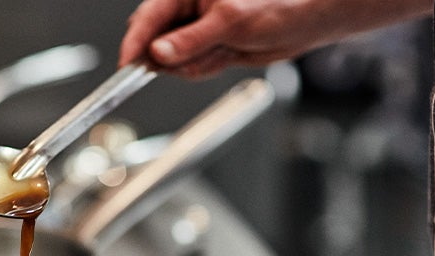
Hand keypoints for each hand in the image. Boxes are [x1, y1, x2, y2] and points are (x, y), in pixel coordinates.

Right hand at [118, 0, 432, 78]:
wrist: (306, 21)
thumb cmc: (276, 3)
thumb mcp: (228, 23)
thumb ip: (189, 41)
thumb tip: (159, 54)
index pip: (148, 17)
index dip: (136, 42)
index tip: (128, 65)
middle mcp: (189, 11)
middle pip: (157, 42)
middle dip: (171, 57)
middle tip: (193, 58)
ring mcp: (197, 32)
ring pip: (176, 60)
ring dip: (194, 65)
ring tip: (223, 51)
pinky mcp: (209, 49)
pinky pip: (194, 68)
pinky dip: (205, 69)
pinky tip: (225, 57)